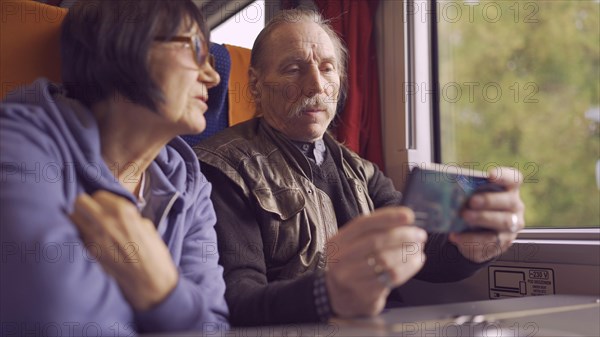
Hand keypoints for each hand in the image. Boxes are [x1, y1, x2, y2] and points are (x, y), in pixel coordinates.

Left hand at [70, 191, 177, 310]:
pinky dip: (80, 236)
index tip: (104, 207)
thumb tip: (120, 214)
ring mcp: (94, 238)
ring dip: (79, 220)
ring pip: (73, 218)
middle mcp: (106, 221)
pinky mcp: (89, 253)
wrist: (151, 282)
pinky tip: (91, 242)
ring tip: (88, 227)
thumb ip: (132, 217)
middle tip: (92, 214)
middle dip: (85, 206)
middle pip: (81, 202)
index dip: (102, 201)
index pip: (99, 195)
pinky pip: (76, 236)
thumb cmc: (154, 255)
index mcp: (124, 211)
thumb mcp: (148, 228)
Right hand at [325, 207, 426, 317]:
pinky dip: (408, 268)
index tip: (409, 216)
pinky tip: (415, 262)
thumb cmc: (351, 266)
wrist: (337, 297)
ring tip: (418, 249)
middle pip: (375, 242)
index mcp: (337, 242)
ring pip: (385, 261)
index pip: (363, 224)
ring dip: (407, 253)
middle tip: (420, 235)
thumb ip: (372, 232)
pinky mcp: (363, 294)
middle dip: (402, 236)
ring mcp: (350, 278)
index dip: (387, 217)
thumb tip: (404, 218)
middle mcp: (340, 259)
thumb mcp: (351, 246)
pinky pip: (391, 278)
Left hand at [450, 167, 525, 262]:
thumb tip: (447, 183)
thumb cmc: (473, 208)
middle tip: (471, 201)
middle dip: (489, 200)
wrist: (474, 235)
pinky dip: (471, 239)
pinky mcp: (503, 243)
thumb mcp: (471, 197)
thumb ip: (466, 190)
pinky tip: (456, 236)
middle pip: (509, 201)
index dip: (504, 176)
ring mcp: (512, 226)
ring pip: (503, 222)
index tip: (490, 175)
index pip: (514, 179)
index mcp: (509, 189)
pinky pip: (490, 241)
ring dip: (482, 218)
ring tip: (464, 217)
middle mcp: (515, 207)